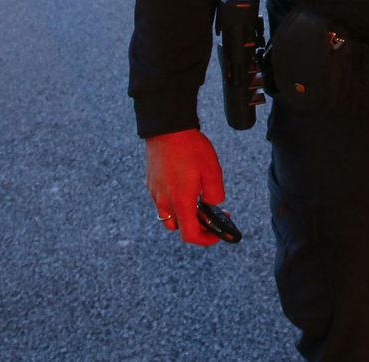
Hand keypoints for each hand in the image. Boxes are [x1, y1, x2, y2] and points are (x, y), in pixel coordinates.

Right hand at [145, 129, 225, 245]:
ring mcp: (155, 193)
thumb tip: (213, 204)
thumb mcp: (212, 171)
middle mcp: (165, 201)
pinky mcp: (151, 183)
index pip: (190, 235)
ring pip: (169, 216)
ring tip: (198, 201)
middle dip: (196, 226)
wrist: (166, 129)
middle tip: (211, 215)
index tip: (217, 234)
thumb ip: (215, 194)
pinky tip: (186, 187)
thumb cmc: (190, 148)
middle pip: (179, 227)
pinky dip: (175, 203)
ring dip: (184, 215)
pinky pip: (162, 202)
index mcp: (181, 201)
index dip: (205, 239)